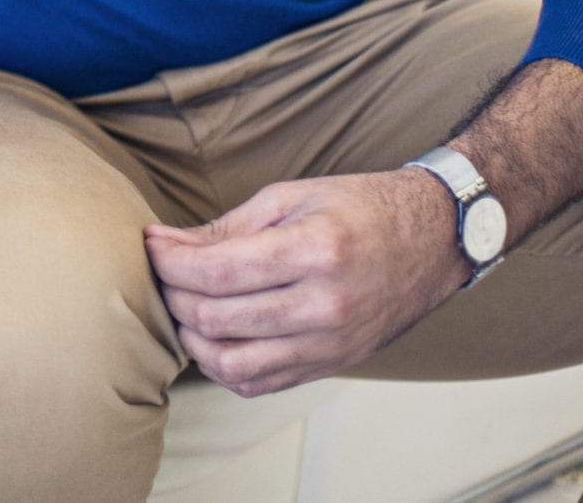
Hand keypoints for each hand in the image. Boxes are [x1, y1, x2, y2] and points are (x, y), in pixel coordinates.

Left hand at [144, 169, 466, 396]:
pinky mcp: (330, 365)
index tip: (151, 244)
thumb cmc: (359, 209)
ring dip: (192, 337)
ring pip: (231, 362)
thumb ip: (225, 228)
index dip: (168, 262)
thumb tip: (164, 244)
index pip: (217, 272)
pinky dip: (223, 366)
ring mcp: (330, 344)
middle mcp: (325, 306)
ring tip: (185, 304)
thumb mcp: (290, 198)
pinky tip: (214, 335)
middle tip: (164, 270)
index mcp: (315, 252)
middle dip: (173, 293)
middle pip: (216, 318)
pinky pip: (259, 383)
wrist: (432, 242)